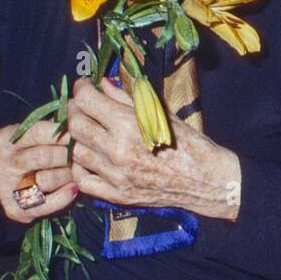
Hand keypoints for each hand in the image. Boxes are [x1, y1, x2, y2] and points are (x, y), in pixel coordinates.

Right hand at [0, 118, 77, 225]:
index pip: (35, 132)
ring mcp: (5, 189)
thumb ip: (51, 126)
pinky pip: (46, 204)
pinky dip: (64, 196)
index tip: (78, 131)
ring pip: (45, 180)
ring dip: (68, 174)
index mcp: (2, 140)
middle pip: (41, 157)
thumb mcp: (34, 136)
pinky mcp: (15, 210)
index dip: (60, 131)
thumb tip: (78, 110)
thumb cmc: (31, 151)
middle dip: (67, 154)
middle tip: (84, 152)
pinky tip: (75, 188)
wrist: (13, 185)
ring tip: (79, 170)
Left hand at [65, 76, 241, 220]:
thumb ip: (128, 97)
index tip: (84, 86)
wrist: (205, 179)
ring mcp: (115, 176)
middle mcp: (117, 150)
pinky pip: (83, 181)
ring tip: (87, 130)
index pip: (87, 102)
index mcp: (128, 125)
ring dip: (77, 138)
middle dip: (75, 110)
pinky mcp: (117, 195)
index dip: (81, 89)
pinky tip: (88, 158)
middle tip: (82, 106)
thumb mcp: (160, 112)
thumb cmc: (187, 142)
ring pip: (76, 153)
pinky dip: (80, 168)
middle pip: (76, 126)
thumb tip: (104, 84)